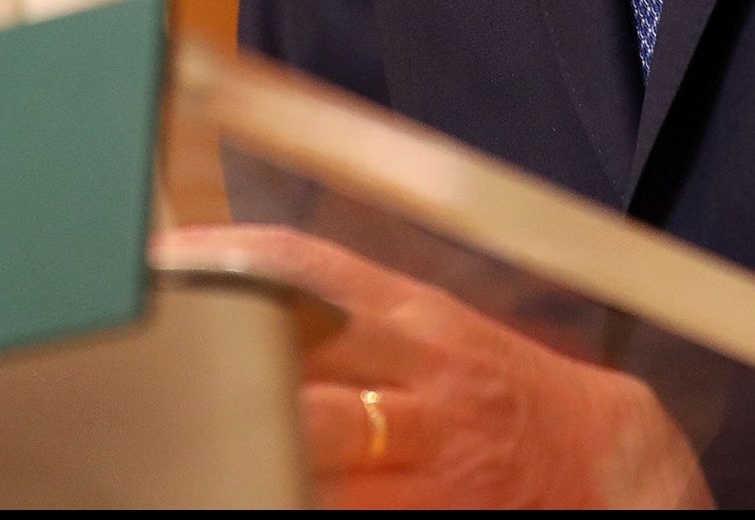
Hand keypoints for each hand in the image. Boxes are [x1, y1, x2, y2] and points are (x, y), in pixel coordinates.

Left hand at [156, 223, 710, 508]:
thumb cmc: (489, 388)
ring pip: (323, 449)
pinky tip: (253, 493)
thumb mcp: (427, 328)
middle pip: (300, 360)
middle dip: (226, 366)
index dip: (222, 260)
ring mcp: (430, 451)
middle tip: (151, 367)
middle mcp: (418, 373)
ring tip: (188, 448)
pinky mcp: (438, 514)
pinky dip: (299, 501)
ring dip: (254, 449)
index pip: (303, 266)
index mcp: (409, 312)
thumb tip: (224, 284)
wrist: (603, 457)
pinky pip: (354, 512)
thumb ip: (340, 309)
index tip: (153, 262)